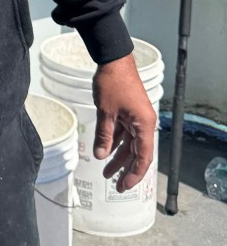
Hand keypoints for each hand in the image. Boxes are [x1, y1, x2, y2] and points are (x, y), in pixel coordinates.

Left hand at [92, 53, 156, 191]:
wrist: (113, 59)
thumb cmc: (113, 82)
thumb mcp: (106, 111)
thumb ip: (104, 135)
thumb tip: (101, 155)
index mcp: (144, 125)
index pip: (143, 157)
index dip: (134, 174)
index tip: (124, 186)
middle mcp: (143, 123)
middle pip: (136, 153)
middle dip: (124, 169)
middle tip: (115, 186)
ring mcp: (136, 117)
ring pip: (128, 144)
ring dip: (117, 156)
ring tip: (105, 171)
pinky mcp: (128, 112)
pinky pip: (123, 132)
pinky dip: (114, 142)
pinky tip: (105, 152)